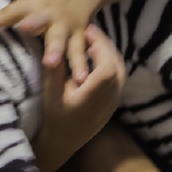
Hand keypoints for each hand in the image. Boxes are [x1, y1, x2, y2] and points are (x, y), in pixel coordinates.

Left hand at [0, 0, 100, 82]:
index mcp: (32, 3)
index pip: (9, 12)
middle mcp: (47, 14)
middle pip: (38, 22)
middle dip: (31, 26)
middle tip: (24, 29)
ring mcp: (64, 25)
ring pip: (59, 39)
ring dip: (55, 51)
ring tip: (51, 63)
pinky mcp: (78, 34)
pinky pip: (79, 51)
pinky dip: (81, 65)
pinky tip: (81, 79)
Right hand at [32, 24, 125, 171]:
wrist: (64, 140)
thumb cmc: (55, 116)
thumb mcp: (51, 93)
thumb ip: (55, 69)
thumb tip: (53, 45)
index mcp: (93, 97)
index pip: (107, 68)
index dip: (101, 47)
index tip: (87, 32)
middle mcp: (109, 98)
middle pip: (117, 65)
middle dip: (105, 45)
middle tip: (90, 30)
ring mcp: (114, 100)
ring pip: (120, 70)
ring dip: (109, 52)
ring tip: (92, 39)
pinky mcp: (114, 100)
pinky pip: (118, 76)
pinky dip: (110, 61)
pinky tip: (95, 55)